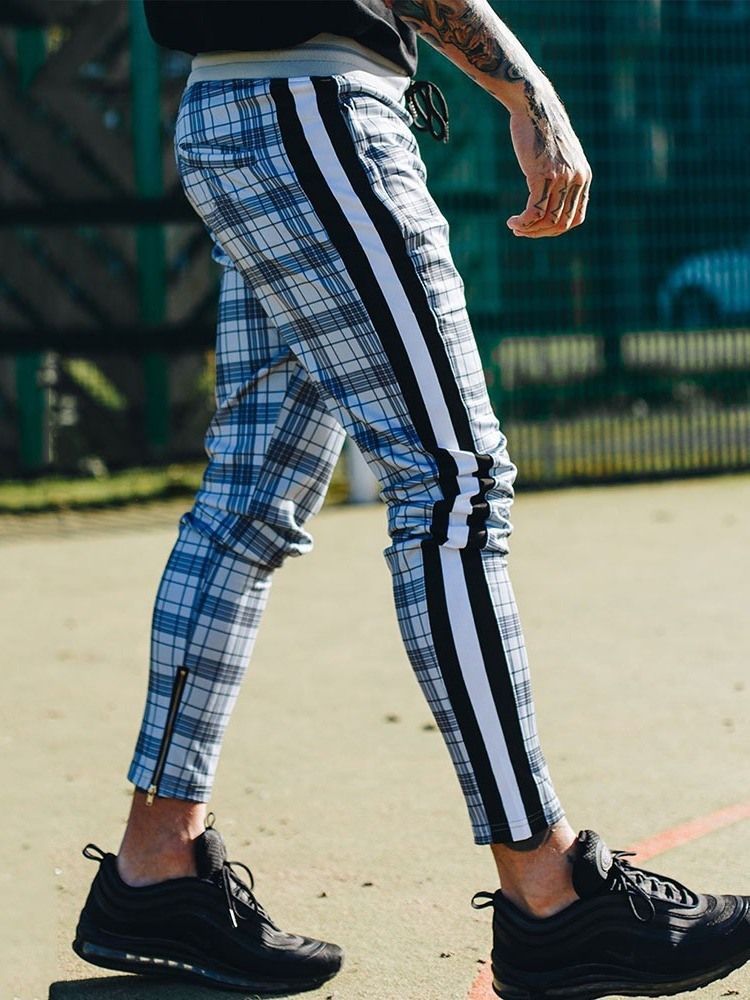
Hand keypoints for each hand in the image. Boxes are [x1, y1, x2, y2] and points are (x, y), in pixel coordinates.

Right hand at [506, 89, 591, 238]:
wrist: (534, 105)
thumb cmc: (543, 128)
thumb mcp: (559, 154)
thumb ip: (562, 174)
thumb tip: (552, 195)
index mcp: (583, 176)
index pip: (575, 218)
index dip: (555, 229)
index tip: (537, 227)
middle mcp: (576, 178)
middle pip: (560, 223)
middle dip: (539, 233)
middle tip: (521, 230)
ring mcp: (560, 177)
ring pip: (547, 220)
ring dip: (529, 229)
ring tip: (515, 226)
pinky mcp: (543, 175)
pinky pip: (534, 211)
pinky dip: (523, 222)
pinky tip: (512, 221)